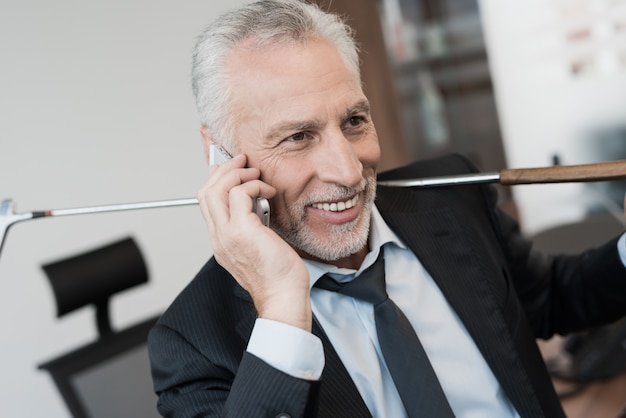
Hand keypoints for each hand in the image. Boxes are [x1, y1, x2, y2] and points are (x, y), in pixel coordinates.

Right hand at [197, 154, 312, 330]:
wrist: (283, 296)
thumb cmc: (277, 275)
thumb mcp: (258, 245)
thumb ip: (251, 224)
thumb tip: (256, 201)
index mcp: (220, 241)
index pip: (206, 203)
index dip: (216, 180)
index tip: (229, 168)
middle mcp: (219, 237)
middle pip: (205, 192)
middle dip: (223, 170)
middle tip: (242, 162)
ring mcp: (227, 235)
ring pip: (215, 190)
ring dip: (237, 174)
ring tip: (255, 174)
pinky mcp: (242, 231)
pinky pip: (240, 194)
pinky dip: (254, 185)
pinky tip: (268, 191)